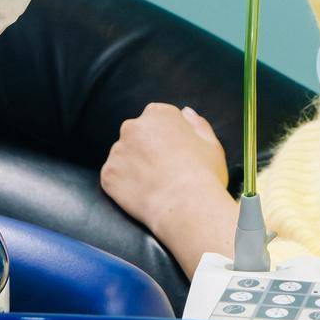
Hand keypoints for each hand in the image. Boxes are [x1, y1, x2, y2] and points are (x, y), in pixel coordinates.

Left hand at [101, 103, 229, 235]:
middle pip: (137, 136)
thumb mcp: (211, 144)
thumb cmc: (204, 175)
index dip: (167, 139)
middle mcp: (132, 127)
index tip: (175, 155)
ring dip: (134, 167)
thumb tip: (185, 112)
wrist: (185, 207)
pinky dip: (125, 186)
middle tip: (164, 171)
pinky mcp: (108, 174)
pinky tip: (143, 195)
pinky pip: (115, 178)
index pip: (157, 120)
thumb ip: (197, 124)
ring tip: (154, 185)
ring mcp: (117, 151)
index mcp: (158, 113)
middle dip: (146, 150)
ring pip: (124, 157)